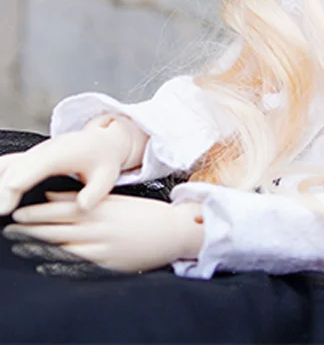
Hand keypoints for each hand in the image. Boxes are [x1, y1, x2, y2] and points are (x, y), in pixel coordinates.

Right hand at [0, 116, 146, 215]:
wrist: (100, 142)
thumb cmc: (103, 160)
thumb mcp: (107, 176)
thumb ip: (95, 192)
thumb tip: (83, 206)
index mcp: (62, 153)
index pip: (36, 166)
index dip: (20, 183)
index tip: (8, 202)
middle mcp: (43, 151)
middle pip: (14, 168)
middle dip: (2, 190)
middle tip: (0, 213)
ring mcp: (33, 153)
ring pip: (6, 164)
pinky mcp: (27, 158)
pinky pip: (6, 165)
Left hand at [4, 192, 204, 272]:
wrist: (172, 232)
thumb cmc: (144, 215)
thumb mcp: (117, 200)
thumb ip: (86, 199)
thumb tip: (55, 194)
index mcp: (102, 208)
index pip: (63, 208)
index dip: (38, 211)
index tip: (19, 212)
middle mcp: (100, 227)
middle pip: (58, 228)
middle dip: (31, 229)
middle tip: (10, 229)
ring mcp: (103, 247)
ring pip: (62, 247)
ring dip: (38, 248)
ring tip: (19, 246)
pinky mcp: (107, 264)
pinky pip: (78, 265)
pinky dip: (59, 265)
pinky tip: (45, 265)